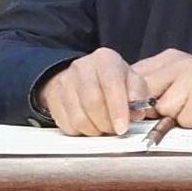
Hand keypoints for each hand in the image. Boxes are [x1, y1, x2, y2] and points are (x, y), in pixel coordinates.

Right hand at [37, 48, 153, 135]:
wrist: (83, 78)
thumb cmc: (112, 81)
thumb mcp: (131, 81)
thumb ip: (138, 95)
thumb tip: (136, 112)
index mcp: (105, 59)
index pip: (111, 83)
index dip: (118, 109)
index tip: (122, 128)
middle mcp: (82, 67)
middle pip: (93, 103)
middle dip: (107, 123)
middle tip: (114, 129)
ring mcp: (64, 82)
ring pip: (79, 117)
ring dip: (94, 130)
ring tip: (103, 126)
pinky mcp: (53, 98)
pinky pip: (67, 124)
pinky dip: (81, 131)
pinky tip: (89, 124)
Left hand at [131, 49, 191, 128]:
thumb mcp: (177, 76)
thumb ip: (154, 84)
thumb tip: (128, 104)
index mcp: (168, 59)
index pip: (135, 76)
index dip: (132, 97)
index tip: (136, 109)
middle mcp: (179, 65)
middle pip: (147, 93)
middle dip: (152, 108)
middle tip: (166, 110)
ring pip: (165, 108)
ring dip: (175, 116)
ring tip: (188, 108)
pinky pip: (184, 118)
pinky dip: (190, 122)